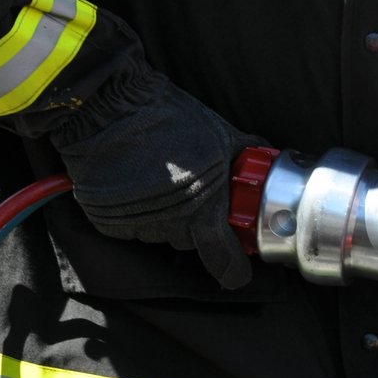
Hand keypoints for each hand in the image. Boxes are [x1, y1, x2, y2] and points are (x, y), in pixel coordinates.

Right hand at [50, 76, 260, 288]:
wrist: (108, 106)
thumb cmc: (169, 118)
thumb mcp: (220, 134)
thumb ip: (246, 155)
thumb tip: (270, 162)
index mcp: (202, 209)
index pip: (222, 259)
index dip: (233, 269)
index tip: (237, 272)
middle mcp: (168, 224)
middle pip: (190, 241)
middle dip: (195, 224)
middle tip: (191, 192)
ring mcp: (135, 224)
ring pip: (159, 232)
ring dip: (163, 215)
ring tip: (159, 179)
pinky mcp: (106, 220)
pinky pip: (129, 226)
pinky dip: (134, 212)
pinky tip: (134, 183)